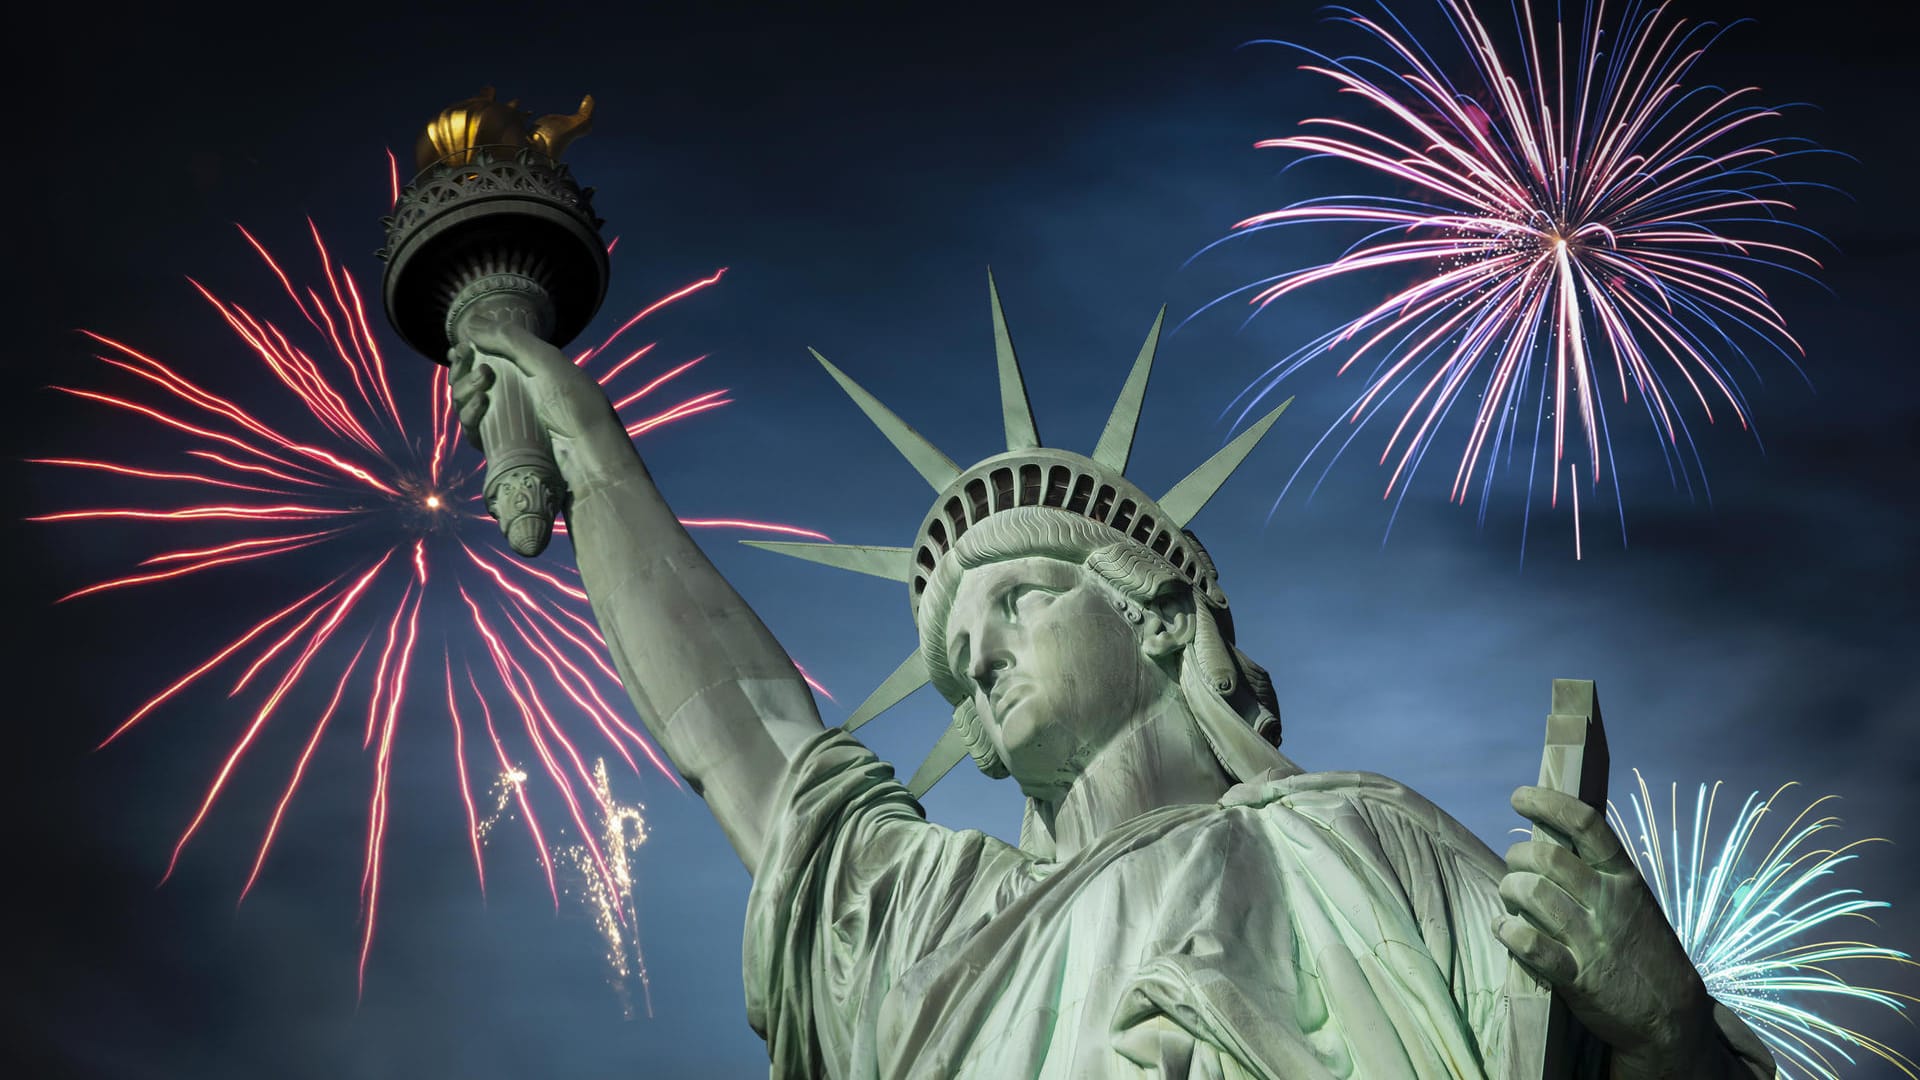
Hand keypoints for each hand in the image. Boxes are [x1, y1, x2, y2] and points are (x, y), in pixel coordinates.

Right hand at [447, 314, 622, 448]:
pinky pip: (473, 429)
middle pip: (470, 380)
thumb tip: (472, 323)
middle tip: (468, 361)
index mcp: (526, 373)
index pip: (485, 359)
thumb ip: (511, 339)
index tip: (460, 346)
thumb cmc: (576, 404)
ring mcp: (505, 422)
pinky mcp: (499, 447)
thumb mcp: (547, 362)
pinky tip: (480, 403)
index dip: (468, 353)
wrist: (589, 453)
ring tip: (482, 381)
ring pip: (466, 404)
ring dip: (465, 388)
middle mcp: (513, 396)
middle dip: (462, 368)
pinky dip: (470, 415)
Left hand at [1497, 785, 1715, 1075]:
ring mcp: (1593, 940)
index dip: (1547, 803)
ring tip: (1510, 899)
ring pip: (1533, 893)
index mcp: (1625, 879)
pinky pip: (1530, 944)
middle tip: (1514, 869)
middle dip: (1517, 857)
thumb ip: (1599, 873)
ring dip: (1509, 890)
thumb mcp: (1634, 901)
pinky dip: (1508, 931)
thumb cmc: (1644, 950)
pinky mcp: (1577, 977)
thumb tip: (1550, 837)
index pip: (1586, 824)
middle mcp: (1609, 903)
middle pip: (1547, 857)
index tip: (1519, 798)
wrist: (1672, 1016)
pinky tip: (1504, 928)